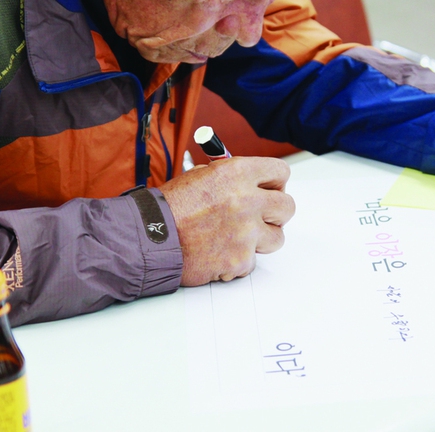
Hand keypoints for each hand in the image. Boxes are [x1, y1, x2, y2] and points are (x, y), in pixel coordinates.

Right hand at [158, 157, 294, 284]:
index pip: (280, 172)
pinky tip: (218, 254)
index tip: (271, 189)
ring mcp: (246, 232)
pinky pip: (251, 261)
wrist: (147, 238)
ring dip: (261, 239)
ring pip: (277, 238)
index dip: (276, 182)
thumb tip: (252, 183)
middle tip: (261, 216)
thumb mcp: (200, 177)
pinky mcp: (240, 259)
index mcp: (237, 173)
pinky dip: (237, 261)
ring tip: (238, 238)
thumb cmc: (167, 208)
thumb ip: (230, 178)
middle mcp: (246, 200)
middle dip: (276, 213)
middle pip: (287, 206)